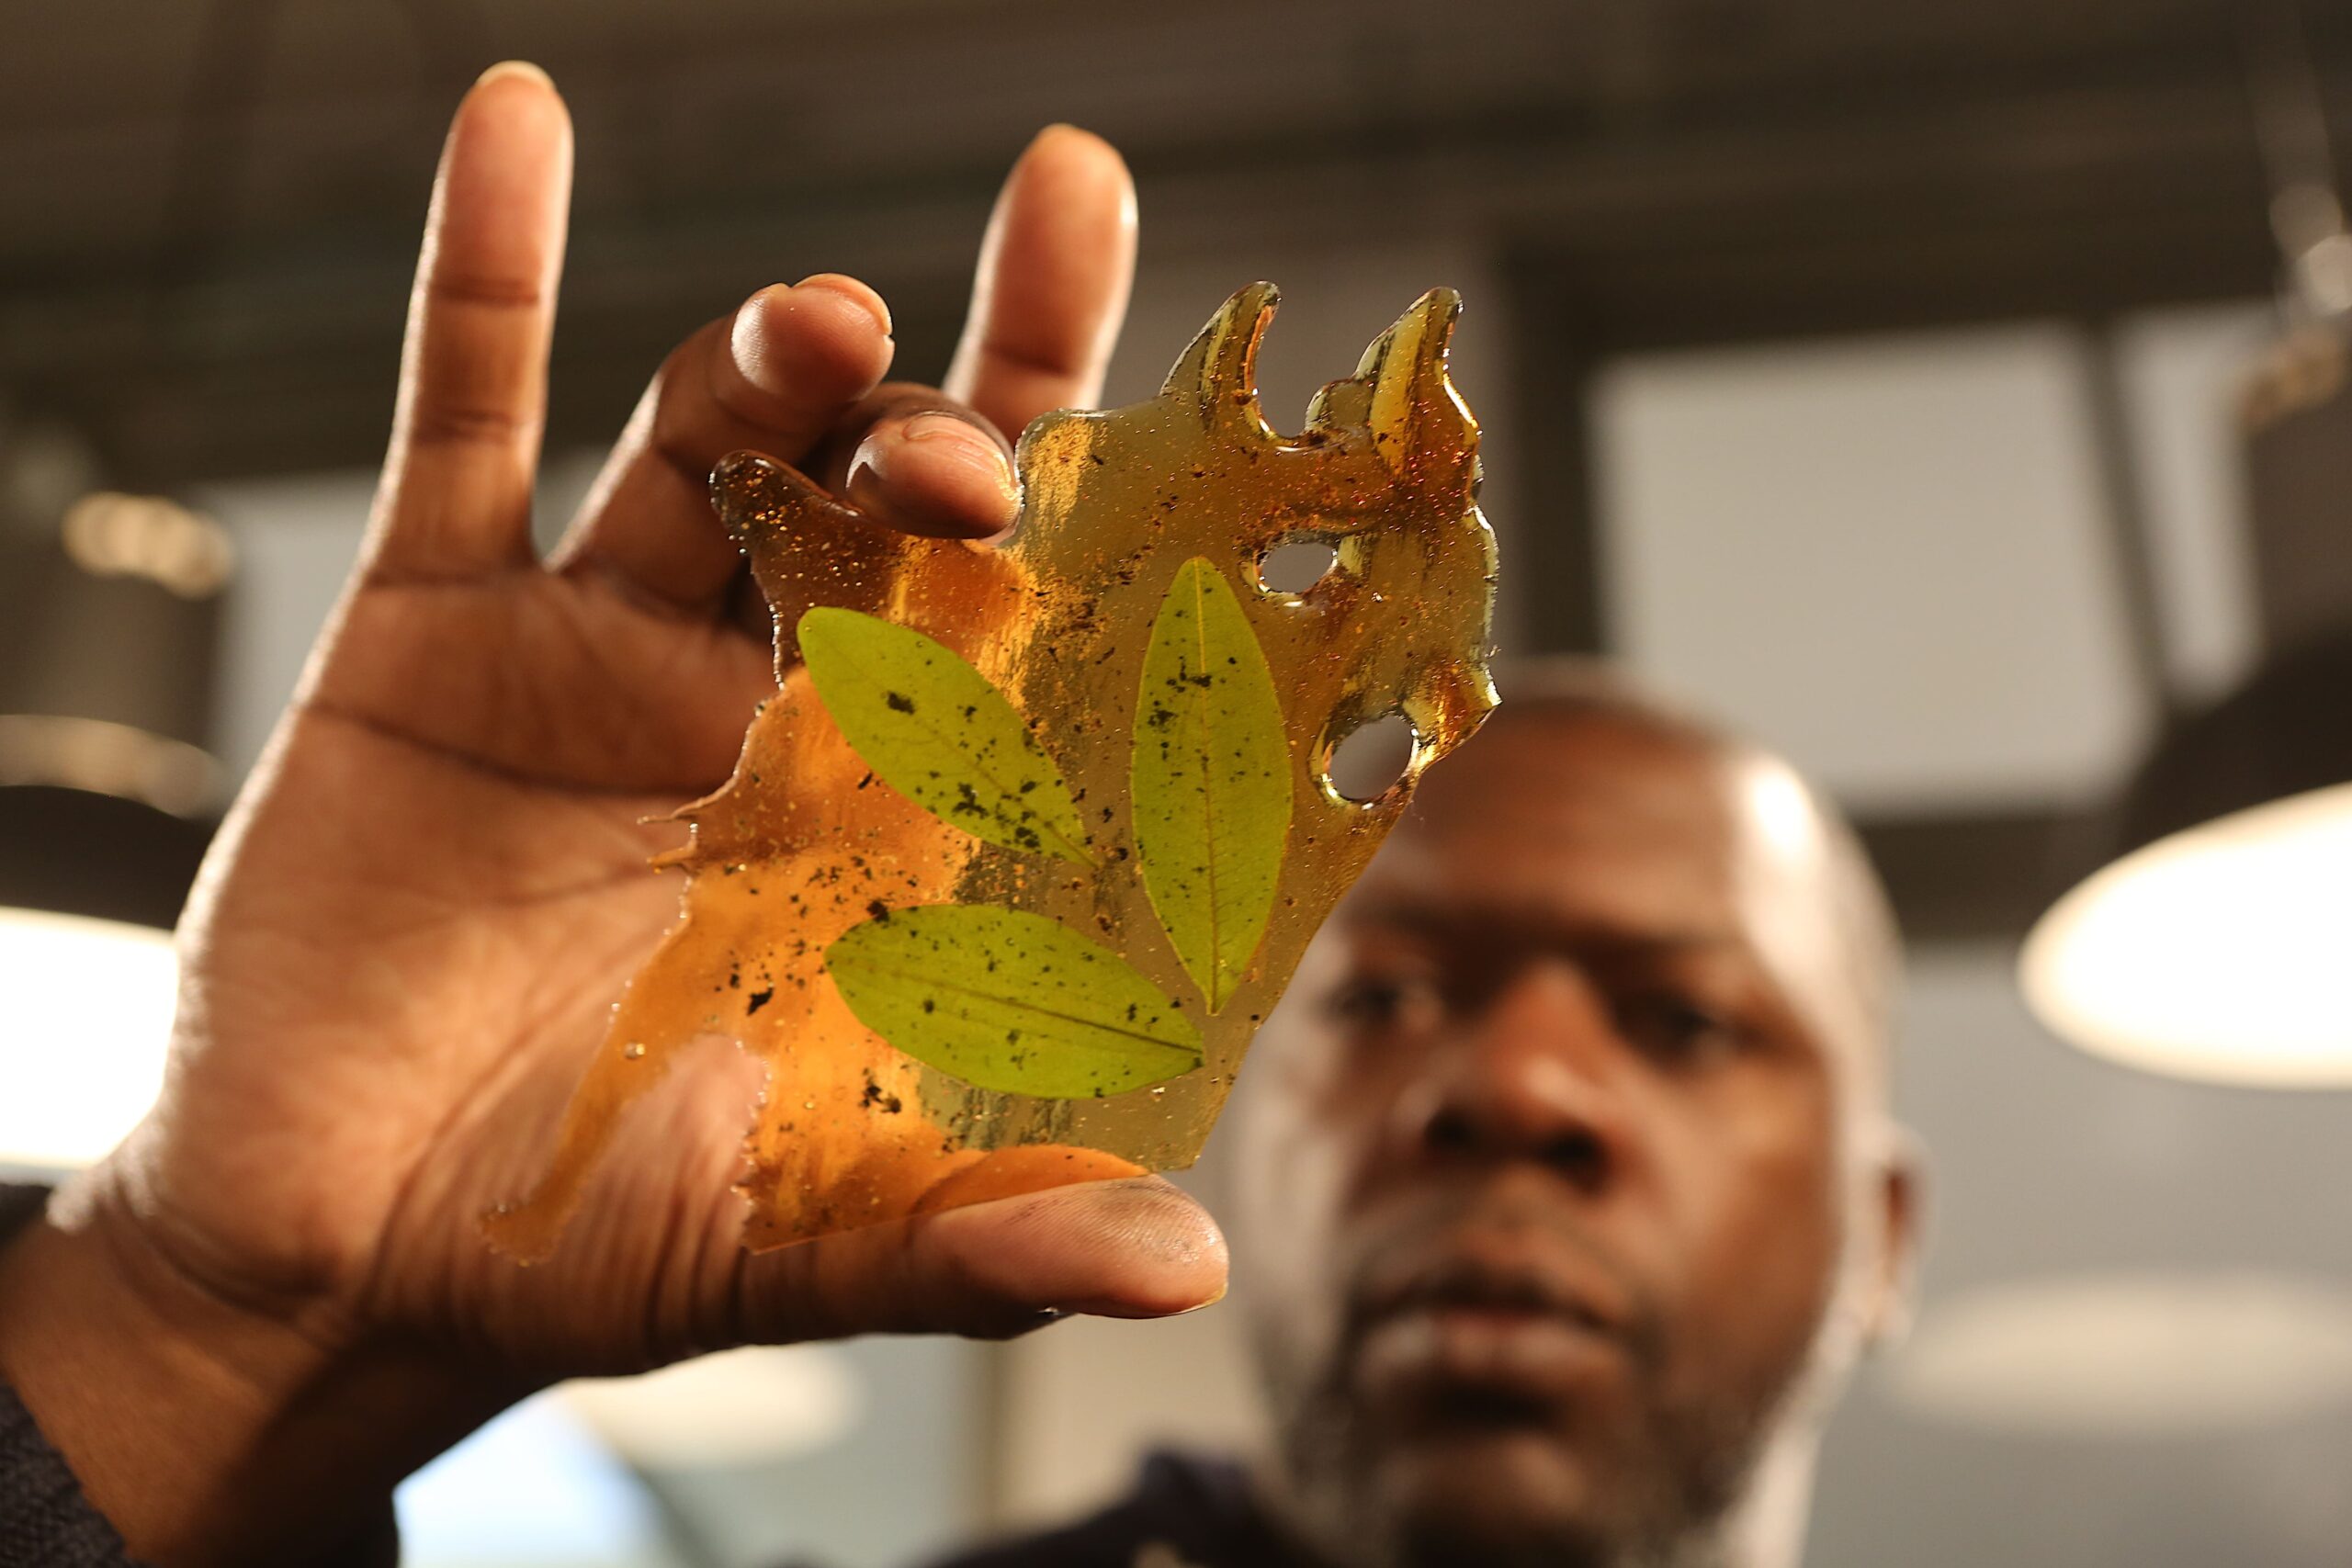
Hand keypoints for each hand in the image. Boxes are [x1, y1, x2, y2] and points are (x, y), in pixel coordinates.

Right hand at [0, 62, 1222, 1566]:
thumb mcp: (795, 1245)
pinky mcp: (435, 635)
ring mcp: (604, 649)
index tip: (1202, 384)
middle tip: (1007, 362)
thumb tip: (1185, 1272)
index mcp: (887, 818)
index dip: (1115, 503)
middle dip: (967, 398)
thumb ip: (977, 1244)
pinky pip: (462, 419)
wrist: (342, 1260)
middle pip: (894, 489)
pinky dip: (493, 272)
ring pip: (709, 440)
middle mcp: (770, 703)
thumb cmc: (587, 1247)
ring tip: (823, 330)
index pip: (1028, 619)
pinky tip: (518, 128)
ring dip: (776, 357)